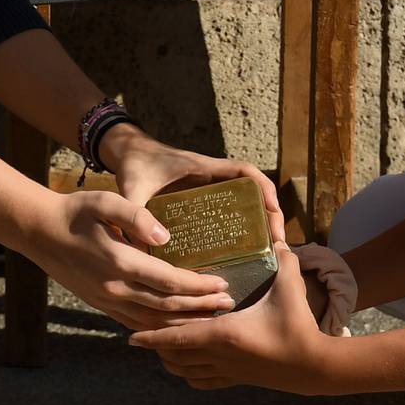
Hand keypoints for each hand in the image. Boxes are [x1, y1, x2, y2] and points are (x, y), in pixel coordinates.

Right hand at [25, 190, 235, 331]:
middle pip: (168, 307)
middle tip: (228, 304)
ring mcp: (107, 300)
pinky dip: (160, 327)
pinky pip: (136, 322)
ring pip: (153, 321)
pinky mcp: (101, 304)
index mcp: (121, 262)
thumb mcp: (106, 202)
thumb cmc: (76, 212)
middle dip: (201, 307)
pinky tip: (176, 325)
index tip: (223, 283)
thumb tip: (166, 237)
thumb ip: (137, 217)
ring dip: (184, 322)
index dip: (199, 286)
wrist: (39, 232)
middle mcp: (115, 288)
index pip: (170, 281)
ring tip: (210, 318)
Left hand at [102, 124, 285, 245]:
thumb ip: (134, 213)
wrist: (126, 153)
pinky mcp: (201, 201)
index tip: (273, 210)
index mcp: (202, 168)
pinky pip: (229, 211)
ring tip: (268, 252)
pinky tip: (241, 252)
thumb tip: (141, 248)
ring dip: (260, 222)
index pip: (243, 171)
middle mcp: (211, 178)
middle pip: (253, 191)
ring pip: (245, 203)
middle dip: (270, 214)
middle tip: (278, 243)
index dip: (263, 187)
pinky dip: (242, 227)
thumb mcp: (132, 188)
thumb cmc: (133, 164)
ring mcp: (208, 189)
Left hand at [128, 242, 335, 392]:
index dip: (151, 337)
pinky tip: (188, 364)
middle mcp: (219, 356)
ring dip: (171, 360)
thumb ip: (283, 258)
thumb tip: (277, 236)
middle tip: (144, 329)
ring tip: (162, 345)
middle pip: (174, 356)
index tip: (129, 337)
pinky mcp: (239, 380)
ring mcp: (228, 372)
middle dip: (156, 346)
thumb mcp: (290, 286)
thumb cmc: (299, 325)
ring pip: (186, 372)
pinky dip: (190, 374)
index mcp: (223, 334)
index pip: (177, 336)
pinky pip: (204, 381)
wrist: (316, 366)